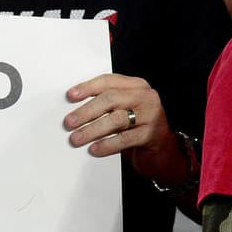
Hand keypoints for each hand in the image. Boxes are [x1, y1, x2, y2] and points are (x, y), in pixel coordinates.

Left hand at [64, 73, 186, 182]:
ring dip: (92, 129)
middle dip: (87, 111)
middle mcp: (145, 97)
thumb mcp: (122, 110)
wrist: (162, 150)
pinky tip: (94, 149)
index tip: (70, 96)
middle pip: (111, 99)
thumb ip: (105, 104)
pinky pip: (125, 138)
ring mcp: (151, 115)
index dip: (88, 88)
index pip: (108, 81)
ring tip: (77, 138)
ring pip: (116, 119)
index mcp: (135, 86)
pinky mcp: (152, 134)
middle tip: (69, 122)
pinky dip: (107, 144)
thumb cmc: (136, 127)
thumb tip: (73, 110)